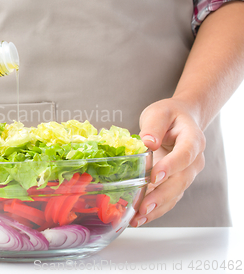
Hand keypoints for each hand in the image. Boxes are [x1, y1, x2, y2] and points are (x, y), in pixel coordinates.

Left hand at [129, 98, 205, 226]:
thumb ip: (154, 126)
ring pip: (175, 194)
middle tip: (143, 207)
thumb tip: (148, 142)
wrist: (180, 120)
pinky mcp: (176, 183)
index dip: (170, 166)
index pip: (184, 155)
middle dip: (161, 196)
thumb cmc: (169, 116)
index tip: (154, 177)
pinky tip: (139, 218)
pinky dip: (155, 210)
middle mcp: (194, 161)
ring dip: (157, 208)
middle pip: (180, 181)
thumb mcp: (159, 113)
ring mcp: (186, 174)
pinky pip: (168, 199)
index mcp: (193, 140)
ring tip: (137, 219)